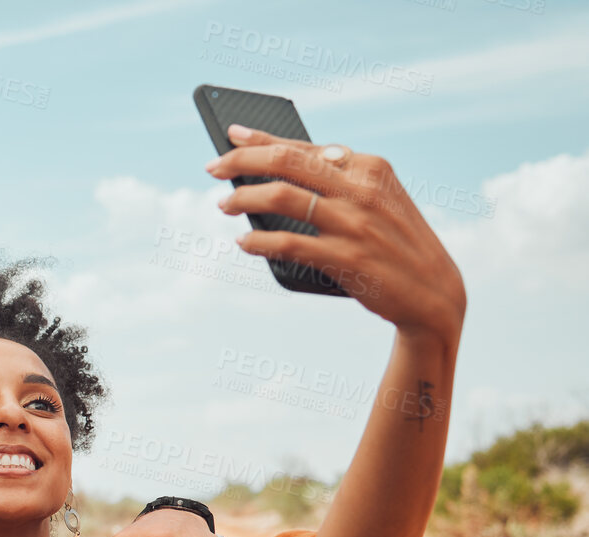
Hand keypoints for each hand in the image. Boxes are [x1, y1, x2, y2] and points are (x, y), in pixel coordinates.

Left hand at [207, 125, 465, 341]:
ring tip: (224, 205)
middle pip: (287, 163)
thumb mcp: (379, 200)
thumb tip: (280, 172)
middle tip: (212, 167)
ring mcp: (354, 223)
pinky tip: (244, 243)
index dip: (263, 140)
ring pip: (282, 198)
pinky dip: (259, 243)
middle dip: (242, 161)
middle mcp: (362, 189)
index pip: (305, 147)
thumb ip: (339, 182)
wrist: (434, 291)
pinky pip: (289, 244)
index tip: (231, 135)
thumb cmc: (394, 242)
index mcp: (370, 167)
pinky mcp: (346, 258)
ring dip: (244, 199)